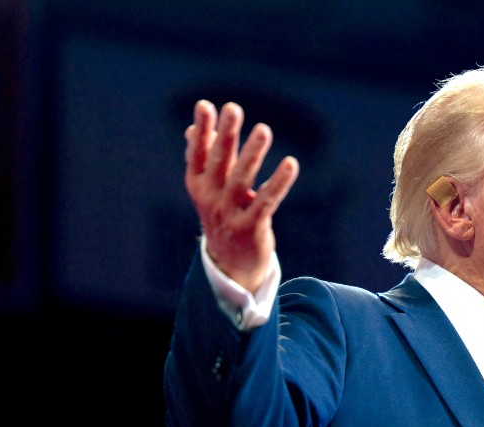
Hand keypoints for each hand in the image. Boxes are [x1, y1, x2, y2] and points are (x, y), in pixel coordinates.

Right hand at [184, 99, 298, 291]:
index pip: (198, 153)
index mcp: (198, 185)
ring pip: (242, 179)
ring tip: (263, 130)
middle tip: (233, 108)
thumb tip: (192, 130)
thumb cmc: (223, 215)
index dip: (202, 130)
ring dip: (252, 153)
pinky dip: (278, 182)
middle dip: (227, 134)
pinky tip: (290, 163)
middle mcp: (210, 198)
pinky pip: (266, 201)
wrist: (231, 263)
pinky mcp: (251, 228)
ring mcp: (229, 214)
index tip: (205, 105)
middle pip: (219, 161)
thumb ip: (205, 159)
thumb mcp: (210, 188)